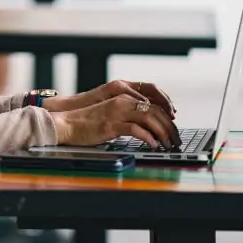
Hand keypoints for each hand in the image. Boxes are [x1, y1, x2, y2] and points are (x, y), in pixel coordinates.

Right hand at [50, 94, 180, 148]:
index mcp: (123, 97)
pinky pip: (137, 130)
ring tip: (168, 144)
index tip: (173, 128)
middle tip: (175, 140)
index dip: (167, 116)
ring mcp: (117, 112)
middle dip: (170, 127)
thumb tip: (146, 127)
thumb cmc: (86, 122)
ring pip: (150, 118)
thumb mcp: (110, 114)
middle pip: (156, 111)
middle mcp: (122, 102)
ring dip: (163, 133)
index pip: (154, 103)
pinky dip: (148, 138)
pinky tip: (153, 145)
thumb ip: (127, 116)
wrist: (66, 124)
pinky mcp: (111, 125)